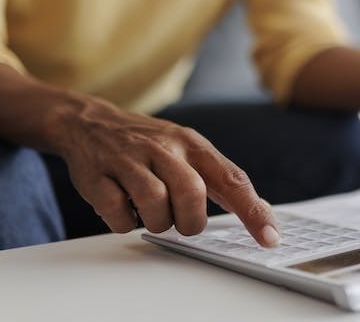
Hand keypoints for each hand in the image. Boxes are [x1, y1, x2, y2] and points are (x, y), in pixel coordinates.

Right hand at [50, 96, 279, 245]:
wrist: (89, 122)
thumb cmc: (148, 144)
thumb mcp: (187, 148)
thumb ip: (219, 178)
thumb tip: (260, 212)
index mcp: (191, 144)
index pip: (232, 178)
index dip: (253, 211)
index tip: (270, 238)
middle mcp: (163, 147)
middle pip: (192, 193)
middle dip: (190, 221)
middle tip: (181, 221)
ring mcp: (128, 160)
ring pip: (155, 204)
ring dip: (157, 222)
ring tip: (151, 213)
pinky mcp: (97, 176)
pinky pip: (118, 214)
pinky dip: (124, 222)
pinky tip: (124, 208)